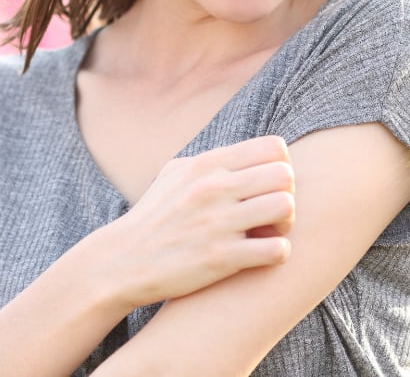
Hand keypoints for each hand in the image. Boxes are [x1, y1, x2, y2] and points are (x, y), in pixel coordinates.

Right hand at [100, 135, 295, 308]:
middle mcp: (213, 188)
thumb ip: (213, 160)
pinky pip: (277, 249)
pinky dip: (278, 253)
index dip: (280, 166)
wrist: (122, 262)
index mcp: (206, 164)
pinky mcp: (221, 258)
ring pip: (285, 207)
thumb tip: (247, 152)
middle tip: (273, 214)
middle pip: (284, 176)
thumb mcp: (176, 174)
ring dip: (285, 224)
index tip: (267, 187)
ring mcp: (218, 223)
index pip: (273, 147)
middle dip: (287, 195)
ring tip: (270, 233)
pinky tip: (262, 255)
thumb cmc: (155, 217)